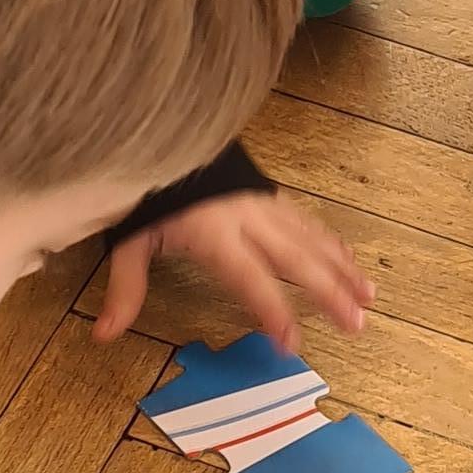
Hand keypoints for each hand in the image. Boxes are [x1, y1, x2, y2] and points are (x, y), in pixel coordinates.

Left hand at [95, 189, 372, 348]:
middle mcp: (245, 217)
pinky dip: (331, 242)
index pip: (250, 278)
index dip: (272, 311)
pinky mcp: (266, 192)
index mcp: (212, 232)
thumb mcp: (128, 240)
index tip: (291, 343)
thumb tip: (104, 334)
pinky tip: (350, 259)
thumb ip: (124, 289)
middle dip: (330, 292)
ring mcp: (261, 202)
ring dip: (342, 268)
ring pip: (311, 238)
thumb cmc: (144, 189)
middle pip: (296, 258)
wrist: (157, 130)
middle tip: (357, 324)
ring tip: (369, 296)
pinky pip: (306, 220)